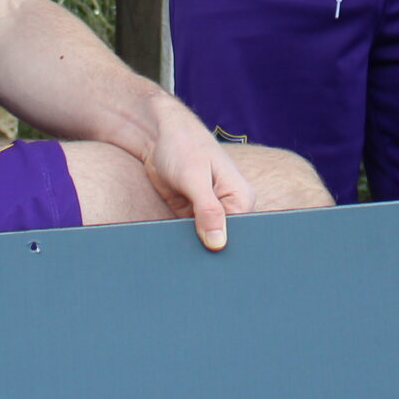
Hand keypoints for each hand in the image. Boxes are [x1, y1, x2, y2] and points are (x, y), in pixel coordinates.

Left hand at [141, 101, 254, 251]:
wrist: (157, 134)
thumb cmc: (182, 145)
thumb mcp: (194, 178)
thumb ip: (208, 210)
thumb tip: (218, 244)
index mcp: (241, 197)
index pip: (241, 235)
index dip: (225, 250)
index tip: (209, 261)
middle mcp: (229, 207)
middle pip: (223, 242)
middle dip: (209, 252)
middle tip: (192, 263)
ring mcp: (209, 213)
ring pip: (204, 243)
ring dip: (193, 248)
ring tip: (180, 256)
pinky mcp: (190, 215)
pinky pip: (188, 236)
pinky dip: (180, 241)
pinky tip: (173, 247)